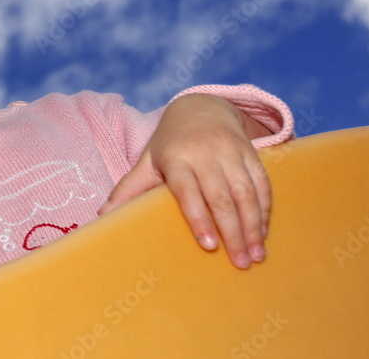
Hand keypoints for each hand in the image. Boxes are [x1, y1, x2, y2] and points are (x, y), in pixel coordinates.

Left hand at [98, 93, 272, 268]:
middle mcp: (206, 154)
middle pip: (221, 197)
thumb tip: (103, 214)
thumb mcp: (148, 161)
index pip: (188, 192)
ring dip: (254, 225)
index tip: (209, 246)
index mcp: (177, 158)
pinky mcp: (251, 151)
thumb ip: (129, 188)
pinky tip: (263, 232)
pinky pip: (262, 182)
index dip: (199, 219)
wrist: (201, 106)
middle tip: (240, 264)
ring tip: (256, 255)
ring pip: (246, 192)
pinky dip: (265, 208)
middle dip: (233, 232)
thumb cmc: (170, 143)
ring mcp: (230, 152)